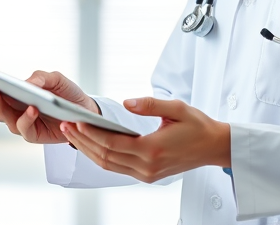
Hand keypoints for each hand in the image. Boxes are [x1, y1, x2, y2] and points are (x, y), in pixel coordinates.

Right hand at [0, 70, 99, 143]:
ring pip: (7, 120)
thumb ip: (40, 78)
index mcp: (17, 95)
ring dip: (7, 110)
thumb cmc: (67, 93)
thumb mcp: (56, 79)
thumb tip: (23, 83)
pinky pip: (25, 129)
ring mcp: (24, 123)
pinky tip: (32, 109)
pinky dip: (27, 119)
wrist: (87, 112)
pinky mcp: (34, 135)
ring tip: (9, 97)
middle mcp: (16, 110)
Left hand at [60, 97, 230, 183]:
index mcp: (153, 149)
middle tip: (65, 126)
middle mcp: (147, 166)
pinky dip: (101, 156)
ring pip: (108, 165)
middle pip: (104, 156)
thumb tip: (127, 102)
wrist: (214, 147)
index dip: (91, 133)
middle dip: (82, 141)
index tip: (76, 121)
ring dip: (88, 150)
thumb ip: (150, 104)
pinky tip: (91, 144)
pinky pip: (117, 168)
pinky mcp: (147, 176)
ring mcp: (146, 174)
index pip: (112, 144)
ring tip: (72, 134)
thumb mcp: (177, 107)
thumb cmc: (197, 126)